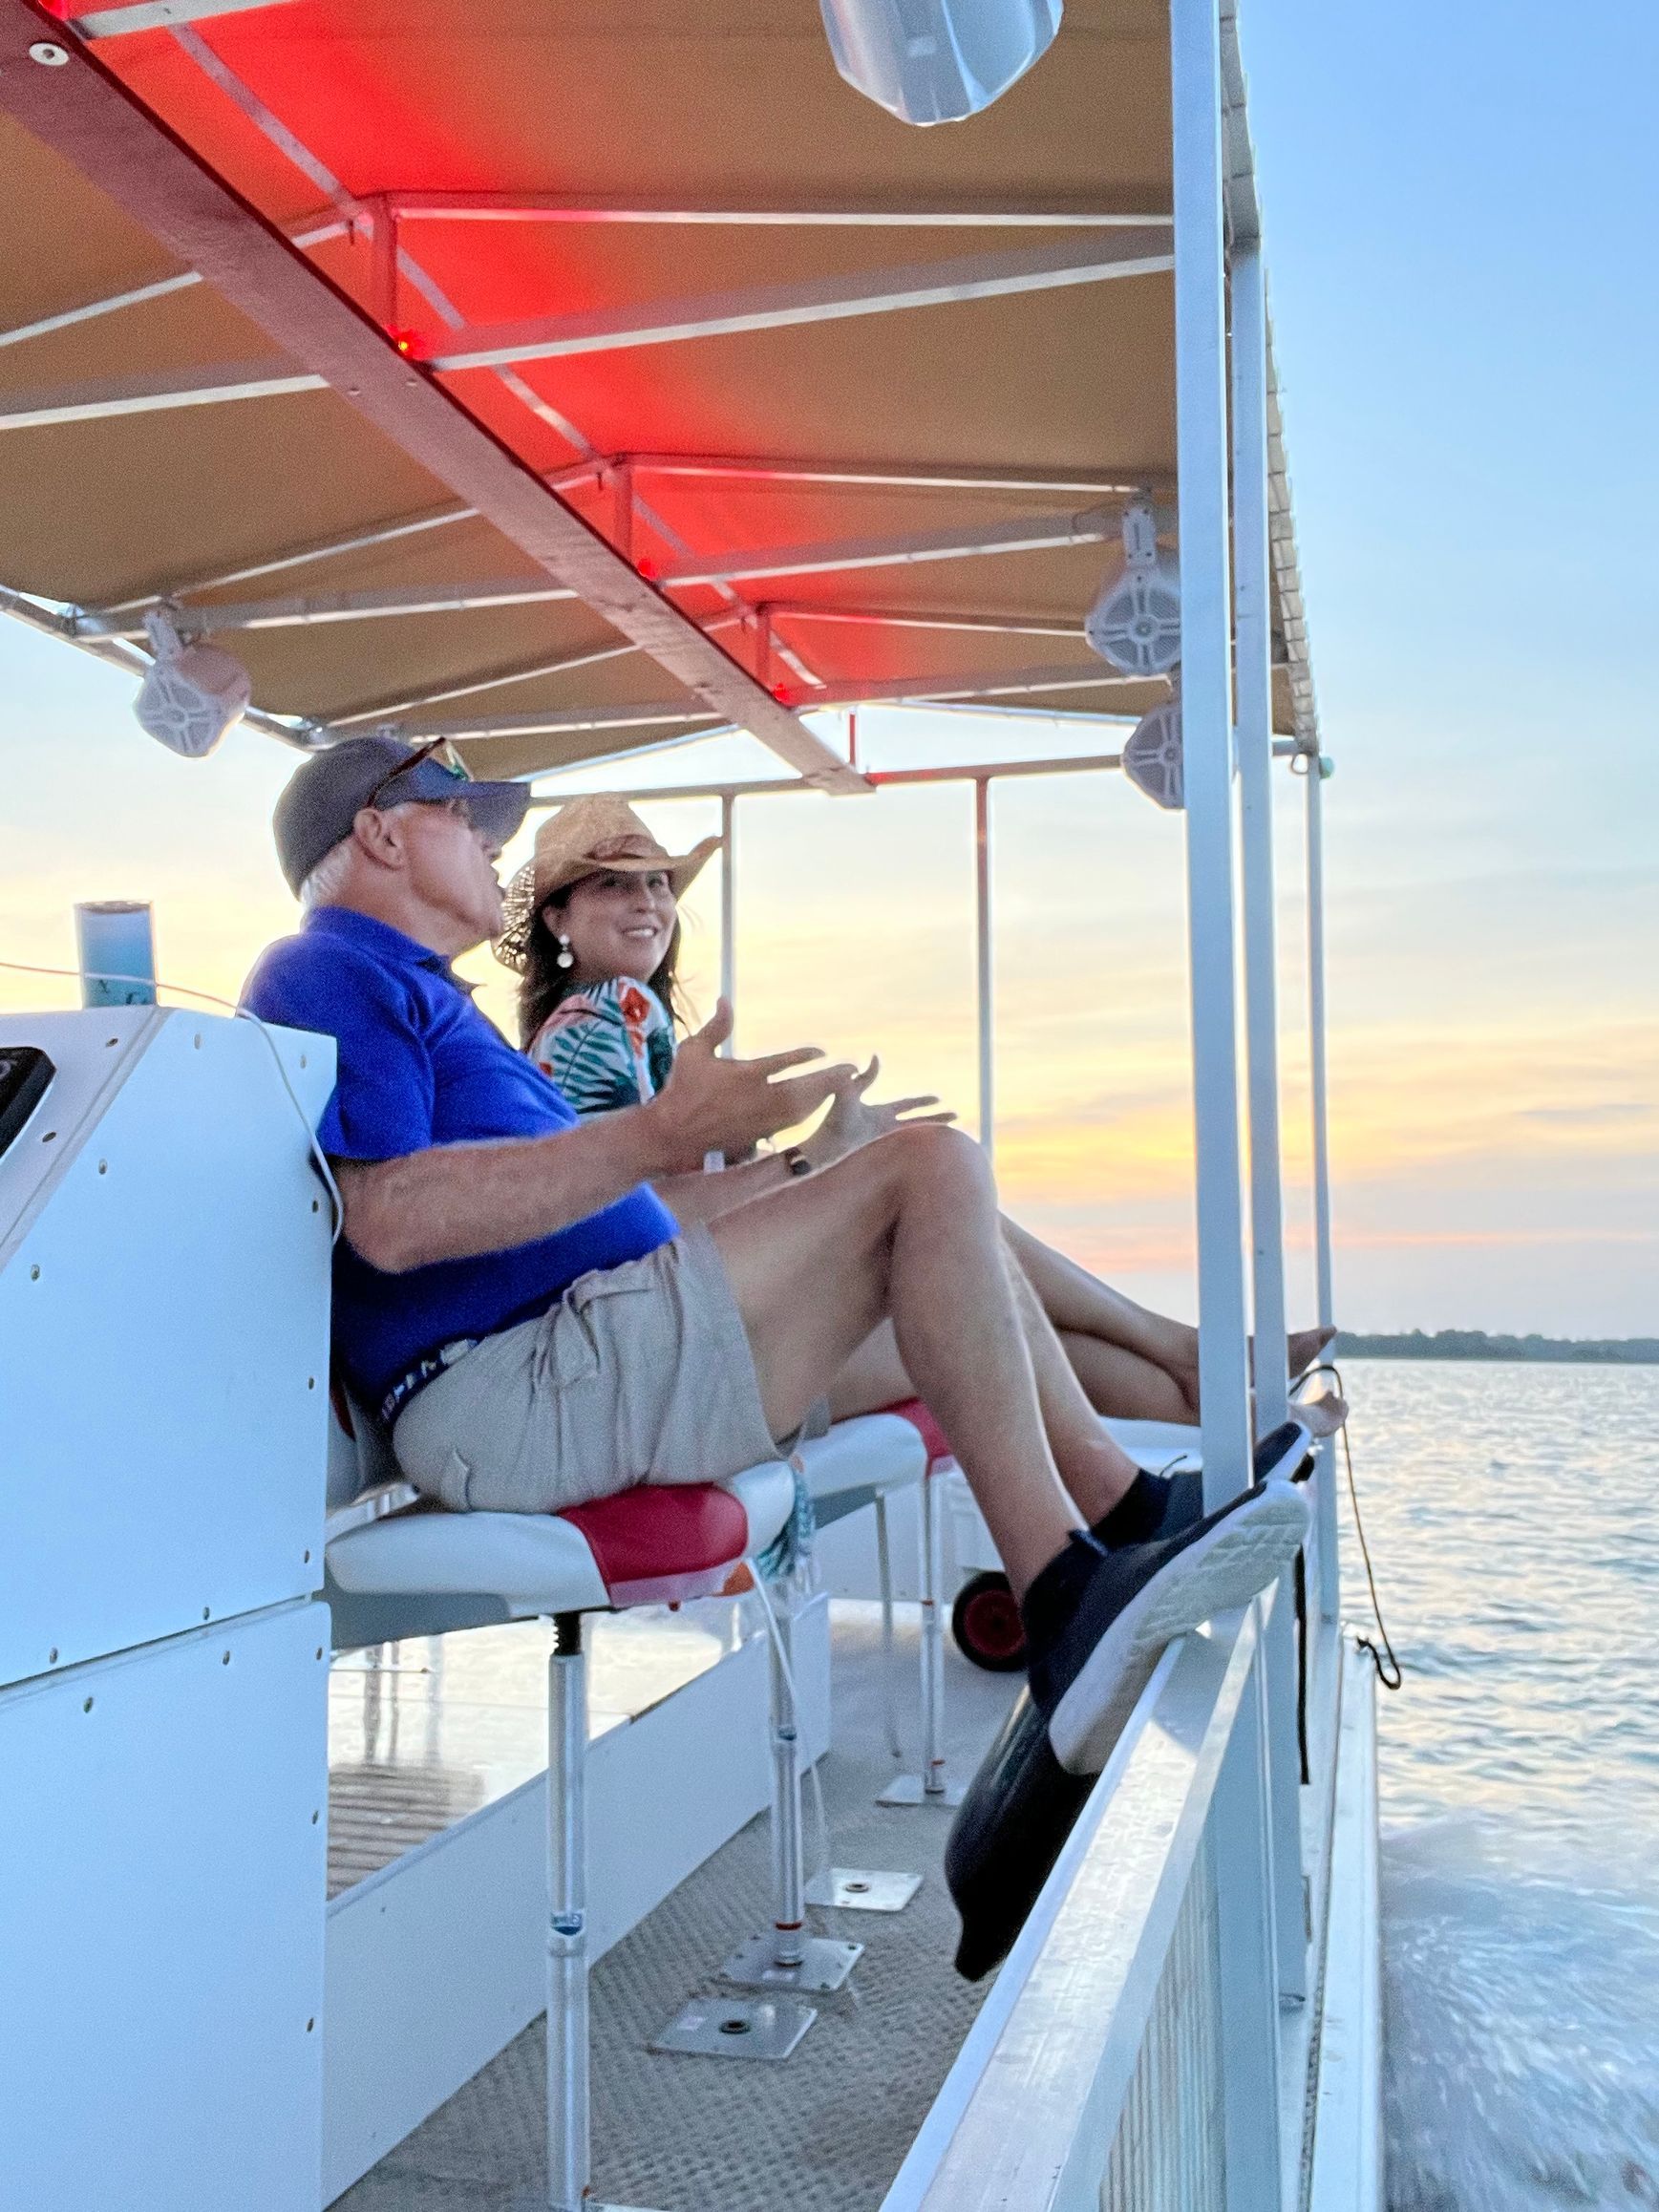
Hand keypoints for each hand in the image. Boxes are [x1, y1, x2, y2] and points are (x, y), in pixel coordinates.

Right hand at [642, 1001, 853, 1174]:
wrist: (674, 1132)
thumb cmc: (682, 1088)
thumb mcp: (694, 1050)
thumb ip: (716, 1026)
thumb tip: (725, 999)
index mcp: (744, 1075)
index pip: (783, 1063)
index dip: (806, 1056)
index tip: (821, 1051)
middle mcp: (757, 1098)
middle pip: (804, 1089)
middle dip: (830, 1079)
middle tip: (851, 1070)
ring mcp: (760, 1120)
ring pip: (802, 1109)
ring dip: (823, 1096)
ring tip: (840, 1085)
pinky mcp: (758, 1135)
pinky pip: (791, 1123)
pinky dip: (807, 1113)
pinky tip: (816, 1106)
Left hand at [801, 1055, 956, 1170]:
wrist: (825, 1149)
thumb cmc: (833, 1122)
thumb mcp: (850, 1094)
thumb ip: (865, 1078)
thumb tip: (876, 1056)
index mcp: (879, 1113)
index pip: (907, 1105)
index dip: (922, 1102)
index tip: (938, 1098)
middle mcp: (886, 1128)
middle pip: (917, 1121)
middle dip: (937, 1117)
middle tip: (955, 1114)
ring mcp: (886, 1143)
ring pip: (916, 1137)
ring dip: (935, 1134)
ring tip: (956, 1136)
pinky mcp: (886, 1154)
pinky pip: (910, 1150)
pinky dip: (924, 1150)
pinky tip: (939, 1156)